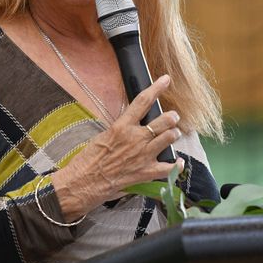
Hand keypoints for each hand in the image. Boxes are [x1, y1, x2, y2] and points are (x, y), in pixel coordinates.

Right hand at [52, 75, 183, 220]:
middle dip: (171, 117)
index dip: (156, 88)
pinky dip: (176, 165)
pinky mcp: (145, 173)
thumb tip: (129, 125)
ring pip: (169, 139)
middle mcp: (135, 139)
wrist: (83, 182)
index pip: (143, 101)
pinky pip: (168, 168)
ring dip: (173, 135)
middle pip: (163, 121)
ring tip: (173, 134)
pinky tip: (179, 162)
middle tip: (173, 117)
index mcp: (122, 127)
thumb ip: (120, 130)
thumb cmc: (87, 160)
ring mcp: (143, 156)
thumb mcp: (102, 136)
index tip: (165, 80)